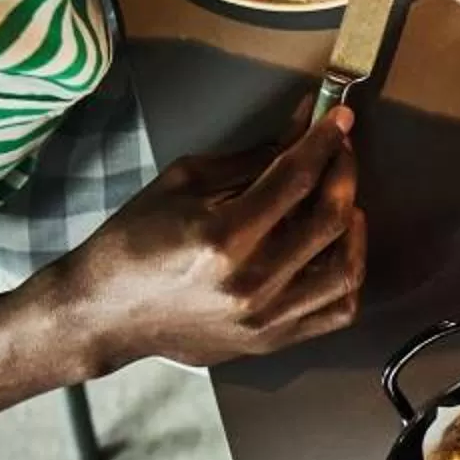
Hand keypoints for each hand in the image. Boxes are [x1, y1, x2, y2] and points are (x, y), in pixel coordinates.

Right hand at [56, 107, 367, 369]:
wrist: (105, 314)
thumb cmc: (133, 243)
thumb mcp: (180, 184)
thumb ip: (247, 162)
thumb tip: (295, 133)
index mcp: (222, 238)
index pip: (294, 179)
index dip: (322, 142)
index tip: (338, 119)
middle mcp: (252, 282)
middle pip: (328, 220)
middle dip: (343, 174)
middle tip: (341, 151)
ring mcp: (267, 318)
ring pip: (345, 269)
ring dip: (354, 225)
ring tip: (344, 198)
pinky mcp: (274, 340)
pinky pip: (337, 311)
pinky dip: (349, 275)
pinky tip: (340, 247)